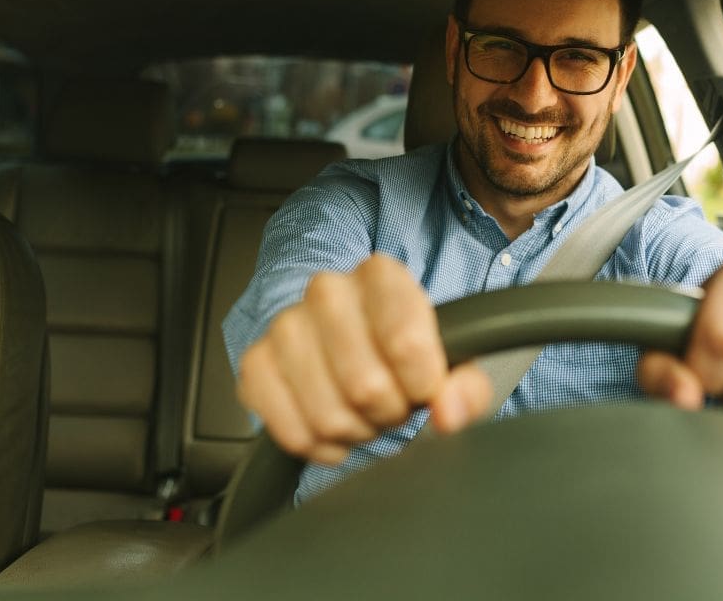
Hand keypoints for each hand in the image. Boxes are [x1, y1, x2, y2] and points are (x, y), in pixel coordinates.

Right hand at [236, 254, 491, 463]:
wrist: (359, 347)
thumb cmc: (406, 352)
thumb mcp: (452, 363)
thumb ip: (466, 387)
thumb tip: (450, 413)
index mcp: (381, 276)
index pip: (405, 344)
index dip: (422, 386)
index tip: (425, 388)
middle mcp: (327, 290)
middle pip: (365, 386)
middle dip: (388, 412)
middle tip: (393, 403)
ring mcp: (285, 326)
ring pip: (327, 415)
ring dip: (355, 431)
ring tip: (364, 412)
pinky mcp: (256, 364)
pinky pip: (290, 431)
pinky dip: (319, 446)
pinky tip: (334, 430)